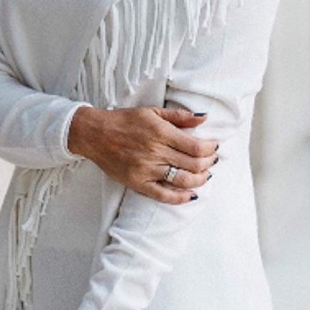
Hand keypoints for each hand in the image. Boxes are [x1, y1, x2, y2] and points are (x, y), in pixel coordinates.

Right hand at [68, 106, 217, 202]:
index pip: (196, 147)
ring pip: (182, 181)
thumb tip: (203, 117)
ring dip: (200, 180)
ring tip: (205, 175)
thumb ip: (179, 116)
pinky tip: (191, 194)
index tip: (214, 147)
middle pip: (193, 165)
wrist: (95, 134)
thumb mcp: (152, 111)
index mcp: (161, 133)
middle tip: (212, 160)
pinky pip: (163, 195)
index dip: (210, 149)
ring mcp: (147, 170)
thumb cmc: (124, 121)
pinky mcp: (138, 183)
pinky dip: (180, 198)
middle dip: (208, 163)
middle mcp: (155, 153)